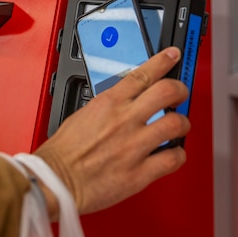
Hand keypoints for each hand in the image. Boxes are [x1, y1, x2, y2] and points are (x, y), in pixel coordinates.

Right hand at [34, 46, 189, 215]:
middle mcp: (125, 120)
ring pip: (176, 124)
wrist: (55, 180)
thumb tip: (123, 102)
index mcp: (108, 103)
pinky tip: (172, 153)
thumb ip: (107, 106)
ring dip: (182, 123)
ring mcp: (134, 145)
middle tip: (180, 93)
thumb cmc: (62, 152)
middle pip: (167, 91)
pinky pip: (173, 158)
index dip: (163, 61)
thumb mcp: (81, 114)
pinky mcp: (140, 172)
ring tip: (178, 126)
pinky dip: (177, 154)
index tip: (172, 56)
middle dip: (180, 89)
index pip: (143, 74)